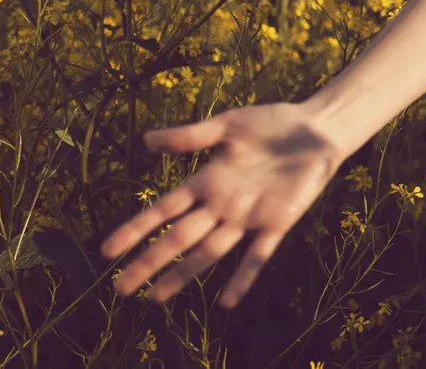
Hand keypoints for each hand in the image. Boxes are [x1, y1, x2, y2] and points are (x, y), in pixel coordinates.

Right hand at [100, 101, 346, 308]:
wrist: (318, 128)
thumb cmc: (272, 124)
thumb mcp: (228, 125)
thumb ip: (190, 136)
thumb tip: (144, 140)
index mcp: (207, 181)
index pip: (163, 210)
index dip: (136, 229)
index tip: (107, 251)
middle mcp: (222, 204)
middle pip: (179, 237)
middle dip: (150, 261)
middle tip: (121, 288)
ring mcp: (248, 216)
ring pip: (209, 250)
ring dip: (185, 274)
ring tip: (157, 297)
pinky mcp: (278, 222)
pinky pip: (258, 254)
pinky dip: (244, 277)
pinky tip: (228, 301)